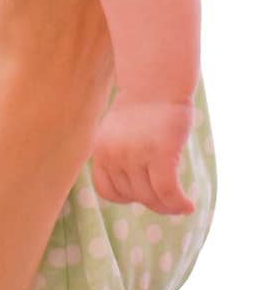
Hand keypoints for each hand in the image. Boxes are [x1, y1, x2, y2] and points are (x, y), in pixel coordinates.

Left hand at [92, 94, 194, 214]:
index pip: (107, 191)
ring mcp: (135, 154)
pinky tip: (189, 206)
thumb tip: (135, 189)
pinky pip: (167, 191)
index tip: (143, 193)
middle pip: (133, 196)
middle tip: (170, 199)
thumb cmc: (143, 108)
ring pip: (151, 197)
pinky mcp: (160, 153)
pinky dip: (178, 204)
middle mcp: (114, 154)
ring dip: (167, 206)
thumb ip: (120, 158)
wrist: (157, 83)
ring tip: (180, 203)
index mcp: (101, 150)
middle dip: (153, 202)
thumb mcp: (119, 133)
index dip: (127, 197)